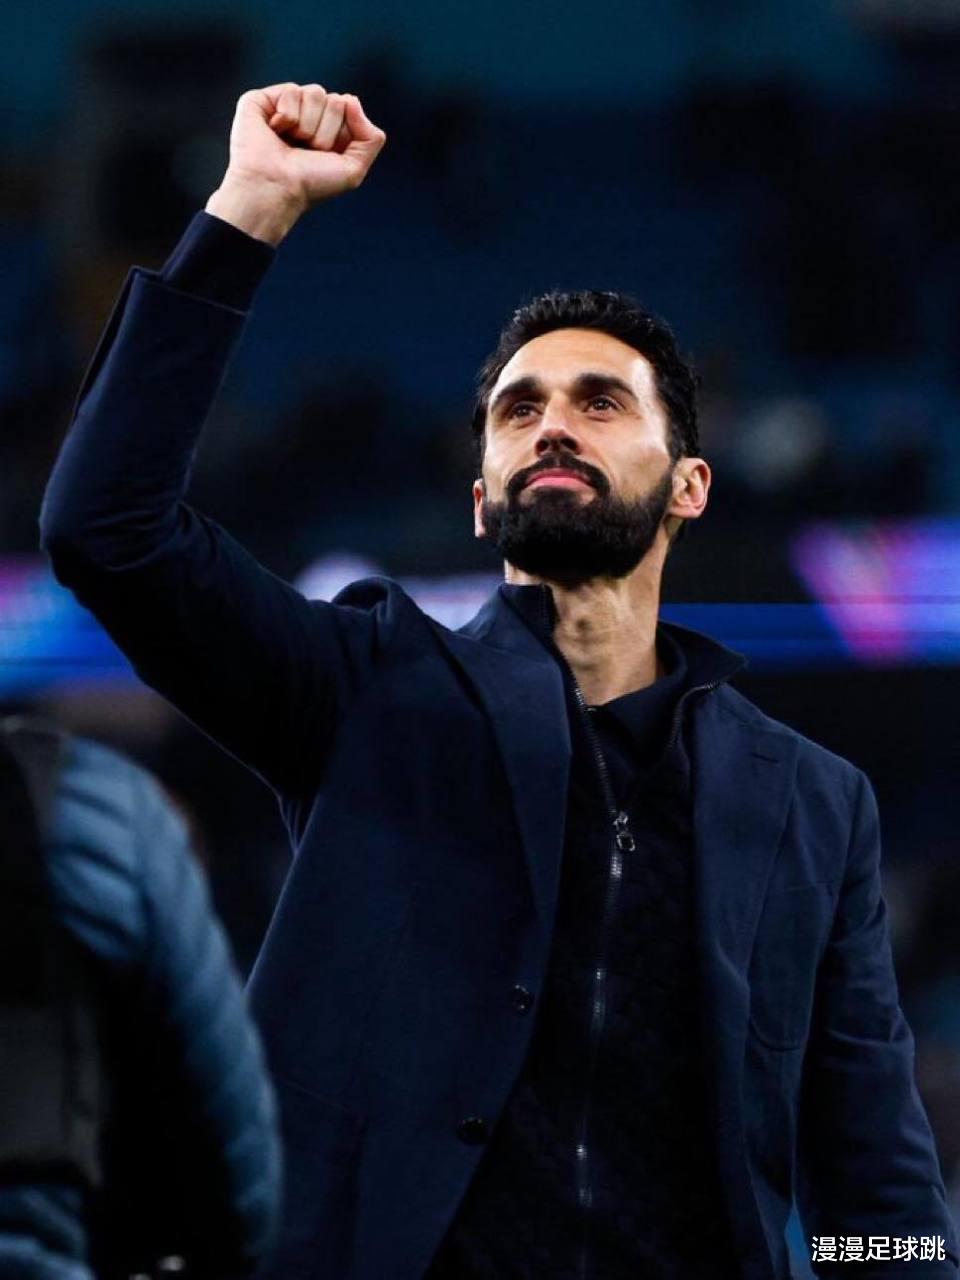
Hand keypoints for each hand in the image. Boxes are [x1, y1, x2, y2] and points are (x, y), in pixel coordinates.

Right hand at [206, 83, 386, 243]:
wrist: (277, 189)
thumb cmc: (311, 184)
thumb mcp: (354, 170)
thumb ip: (371, 138)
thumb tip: (351, 99)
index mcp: (327, 129)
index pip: (348, 107)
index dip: (341, 133)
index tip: (325, 155)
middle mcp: (307, 116)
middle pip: (335, 100)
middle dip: (326, 130)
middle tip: (307, 151)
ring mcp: (285, 106)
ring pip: (315, 92)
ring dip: (308, 125)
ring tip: (292, 143)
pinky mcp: (262, 100)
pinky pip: (292, 90)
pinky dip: (288, 116)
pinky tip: (275, 131)